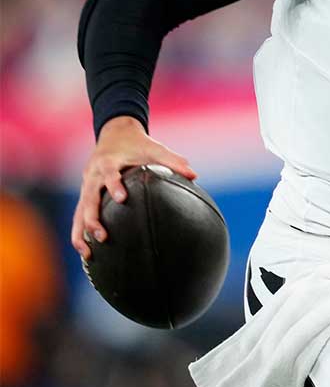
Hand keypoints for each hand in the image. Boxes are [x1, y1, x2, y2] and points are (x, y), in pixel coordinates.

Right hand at [71, 116, 196, 259]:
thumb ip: (173, 161)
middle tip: (103, 236)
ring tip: (89, 253)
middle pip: (88, 198)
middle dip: (93, 218)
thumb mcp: (155, 149)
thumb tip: (194, 175)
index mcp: (108, 161)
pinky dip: (79, 232)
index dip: (113, 184)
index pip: (108, 173)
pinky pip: (78, 215)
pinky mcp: (85, 194)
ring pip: (79, 211)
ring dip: (82, 232)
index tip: (121, 198)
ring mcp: (86, 186)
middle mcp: (93, 175)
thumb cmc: (138, 143)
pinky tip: (86, 252)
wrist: (115, 133)